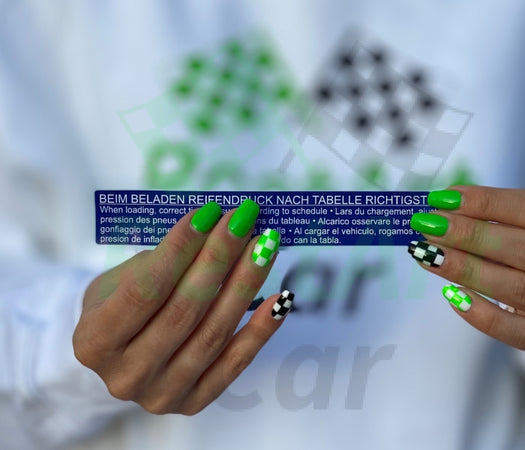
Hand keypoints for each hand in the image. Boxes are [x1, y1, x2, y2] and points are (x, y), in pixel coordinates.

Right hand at [73, 200, 292, 413]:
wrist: (121, 354)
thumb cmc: (120, 305)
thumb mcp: (119, 279)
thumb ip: (160, 262)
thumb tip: (216, 228)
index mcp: (93, 342)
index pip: (144, 289)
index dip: (179, 249)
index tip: (210, 213)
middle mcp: (125, 376)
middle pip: (183, 310)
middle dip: (219, 258)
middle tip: (244, 220)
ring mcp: (162, 394)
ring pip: (213, 333)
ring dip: (245, 284)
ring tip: (265, 246)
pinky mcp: (195, 401)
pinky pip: (235, 363)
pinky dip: (261, 330)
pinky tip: (281, 298)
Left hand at [408, 186, 524, 360]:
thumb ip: (506, 217)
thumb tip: (445, 208)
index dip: (488, 202)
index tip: (444, 199)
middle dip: (472, 236)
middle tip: (429, 226)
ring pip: (524, 291)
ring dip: (468, 271)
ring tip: (430, 256)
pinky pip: (523, 334)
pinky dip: (484, 316)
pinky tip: (453, 295)